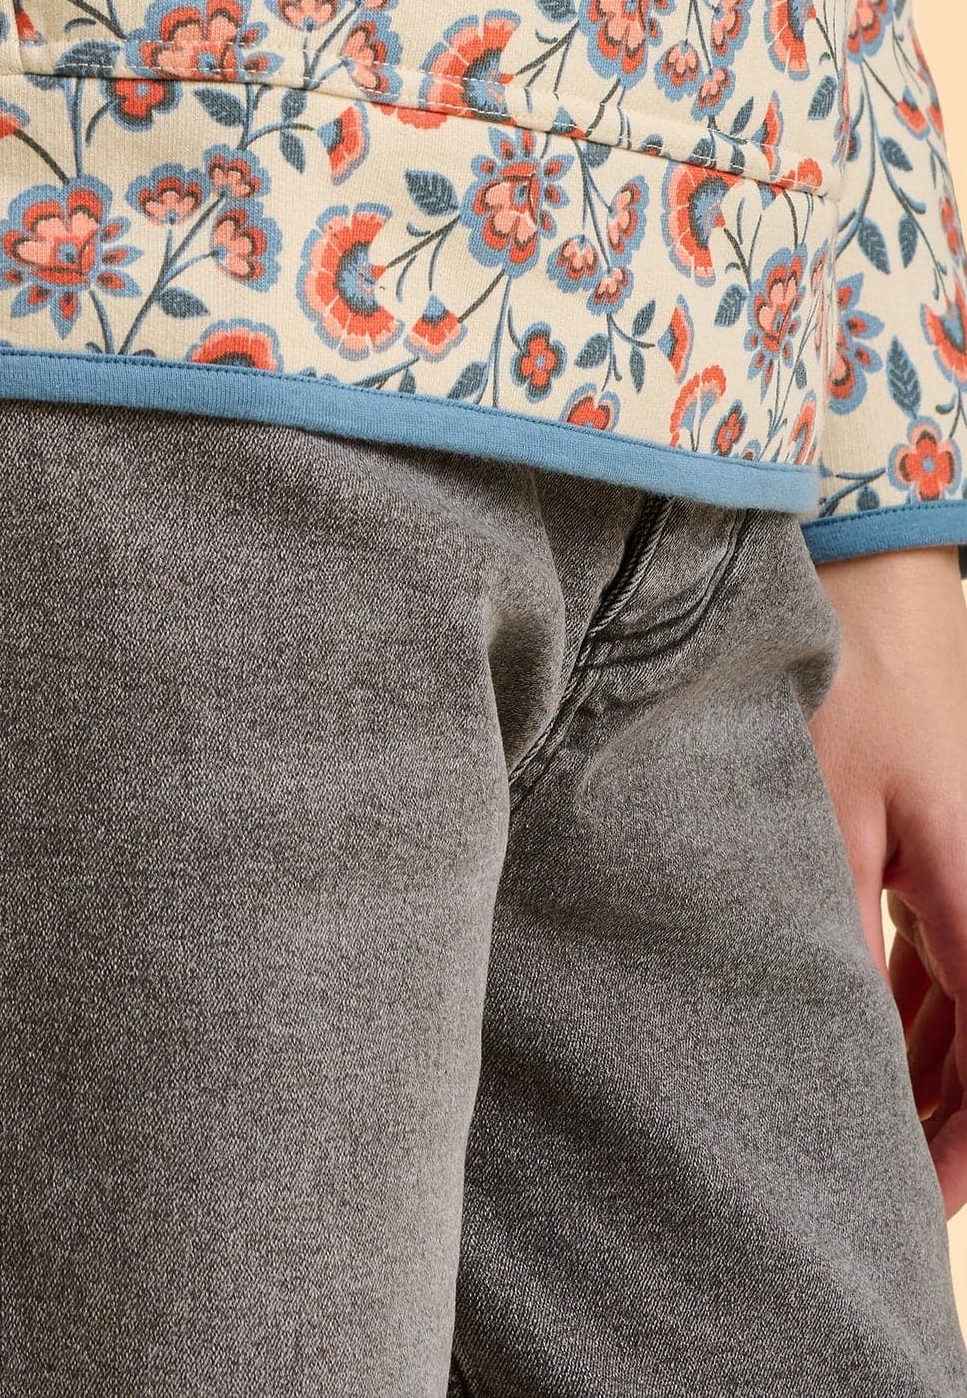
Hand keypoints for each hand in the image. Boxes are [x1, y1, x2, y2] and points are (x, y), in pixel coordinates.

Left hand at [810, 543, 966, 1213]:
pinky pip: (947, 962)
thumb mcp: (827, 815)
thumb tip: (832, 1030)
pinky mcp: (944, 852)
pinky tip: (877, 1059)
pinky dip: (922, 1019)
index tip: (924, 1198)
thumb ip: (840, 929)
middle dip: (953, 1124)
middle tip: (892, 1191)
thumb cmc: (848, 686)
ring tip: (879, 1146)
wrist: (869, 583)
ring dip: (938, 1079)